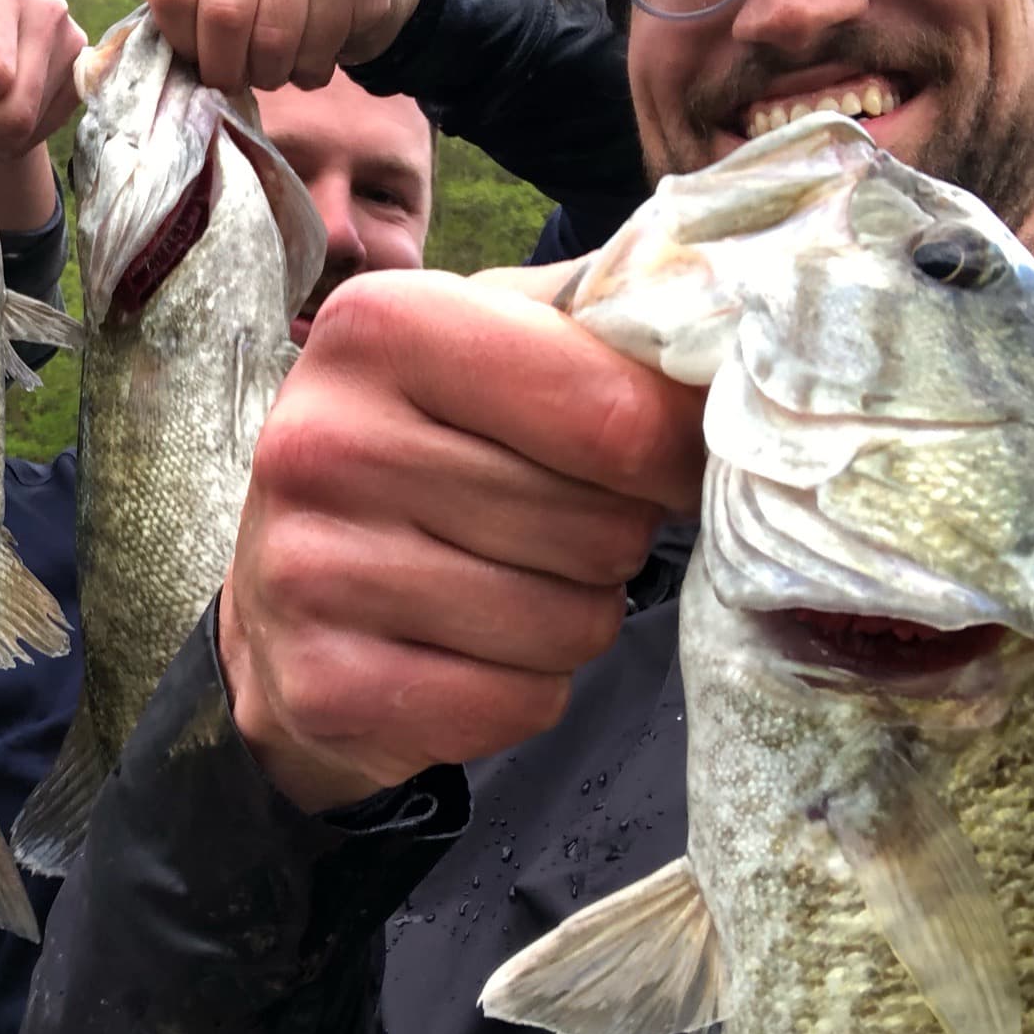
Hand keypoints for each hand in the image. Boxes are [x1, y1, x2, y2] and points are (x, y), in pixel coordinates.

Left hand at [142, 0, 424, 95]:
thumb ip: (187, 18)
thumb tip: (178, 80)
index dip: (185, 44)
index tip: (201, 58)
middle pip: (223, 13)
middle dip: (229, 68)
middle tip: (239, 80)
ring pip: (273, 36)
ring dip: (272, 74)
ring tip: (276, 67)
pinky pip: (318, 43)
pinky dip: (311, 70)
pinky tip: (314, 54)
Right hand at [216, 265, 706, 812]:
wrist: (281, 579)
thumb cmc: (425, 445)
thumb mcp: (494, 343)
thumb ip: (609, 330)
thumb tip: (751, 357)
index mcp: (379, 327)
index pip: (615, 415)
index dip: (674, 456)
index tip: (661, 466)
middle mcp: (322, 442)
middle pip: (596, 529)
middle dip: (606, 542)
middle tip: (546, 529)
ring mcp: (307, 571)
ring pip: (566, 625)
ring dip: (570, 619)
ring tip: (502, 585)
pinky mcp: (322, 685)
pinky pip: (518, 706)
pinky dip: (522, 691)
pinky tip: (464, 650)